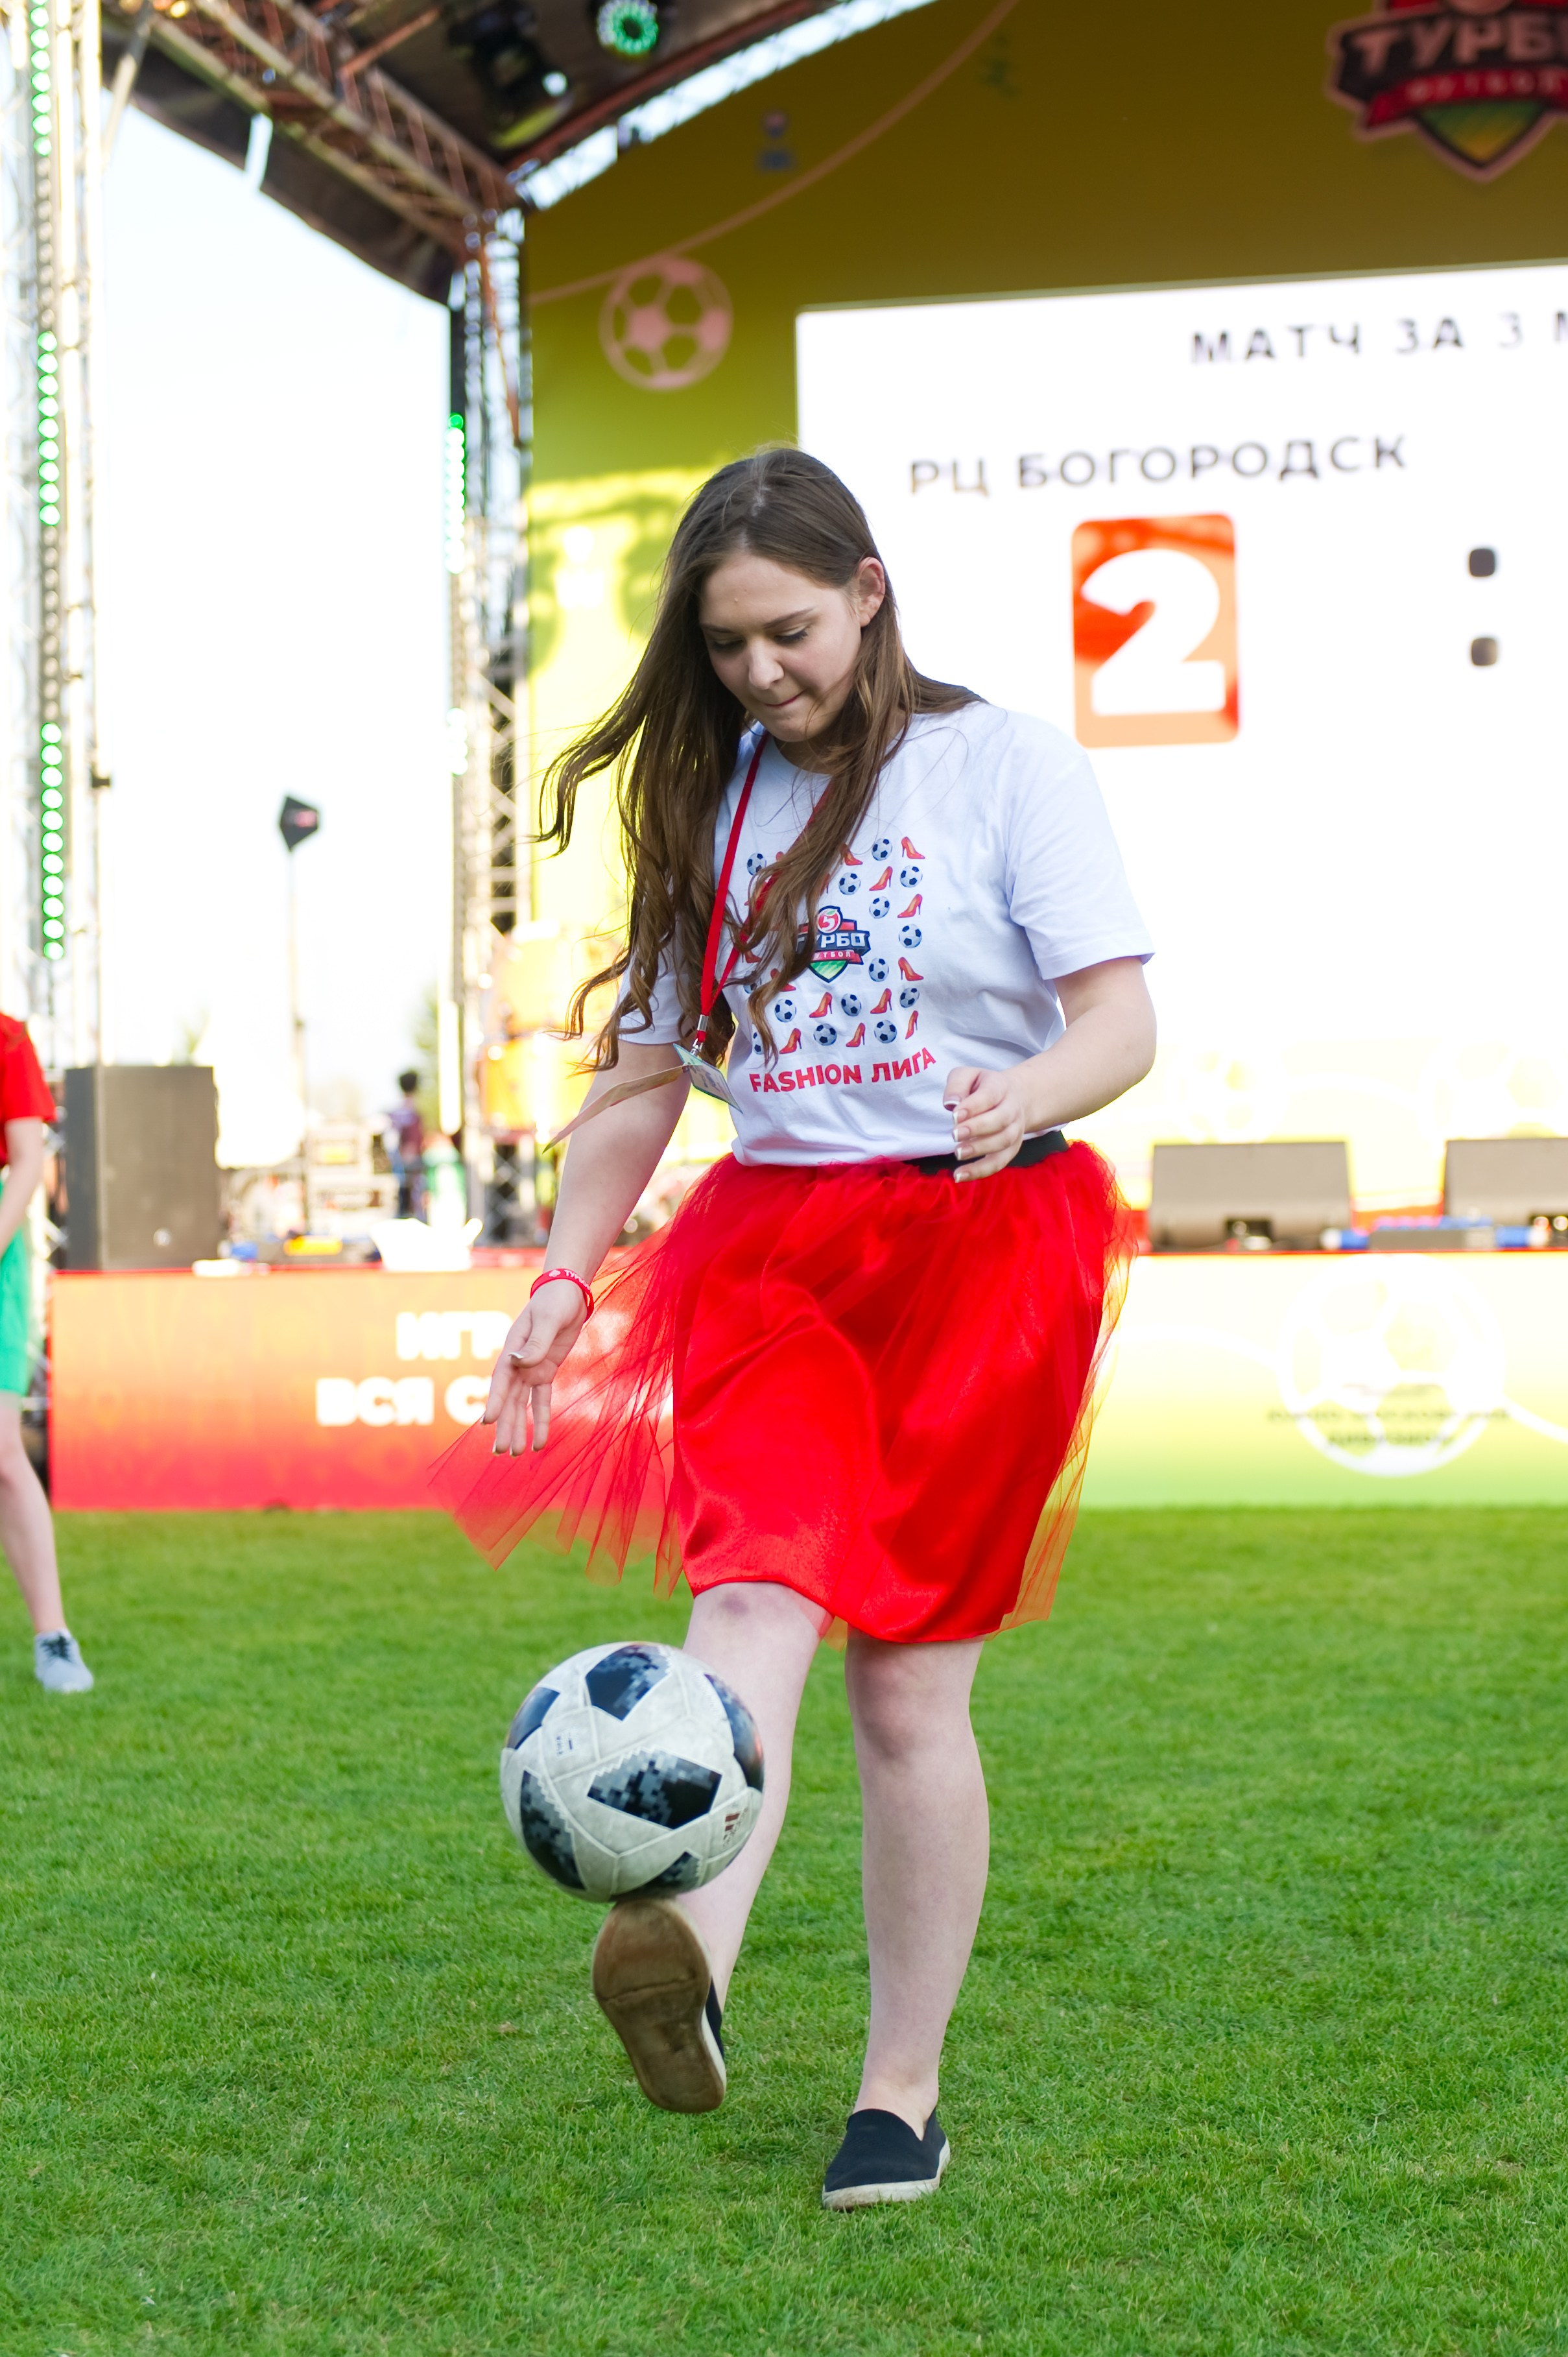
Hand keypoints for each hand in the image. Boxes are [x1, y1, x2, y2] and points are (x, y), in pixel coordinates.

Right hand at [482, 1281, 588, 1453]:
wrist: (568, 1293)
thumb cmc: (555, 1302)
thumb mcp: (548, 1320)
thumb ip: (535, 1343)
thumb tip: (519, 1362)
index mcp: (512, 1349)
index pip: (501, 1380)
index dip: (495, 1401)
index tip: (488, 1422)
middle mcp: (517, 1363)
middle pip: (509, 1400)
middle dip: (505, 1425)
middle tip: (500, 1451)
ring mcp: (529, 1369)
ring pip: (521, 1405)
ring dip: (518, 1428)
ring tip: (514, 1454)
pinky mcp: (544, 1372)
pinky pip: (541, 1401)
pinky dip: (541, 1420)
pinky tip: (539, 1442)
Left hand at [944, 1066, 1027, 1179]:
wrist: (1015, 1097)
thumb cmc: (982, 1087)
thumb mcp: (968, 1076)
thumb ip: (957, 1085)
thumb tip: (951, 1104)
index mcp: (1000, 1086)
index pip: (989, 1095)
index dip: (972, 1106)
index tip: (954, 1115)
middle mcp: (1012, 1109)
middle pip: (1000, 1119)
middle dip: (977, 1128)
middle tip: (954, 1135)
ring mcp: (1015, 1130)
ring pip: (1004, 1141)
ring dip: (980, 1149)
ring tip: (958, 1153)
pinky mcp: (1011, 1149)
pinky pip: (999, 1162)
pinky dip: (981, 1171)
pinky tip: (960, 1175)